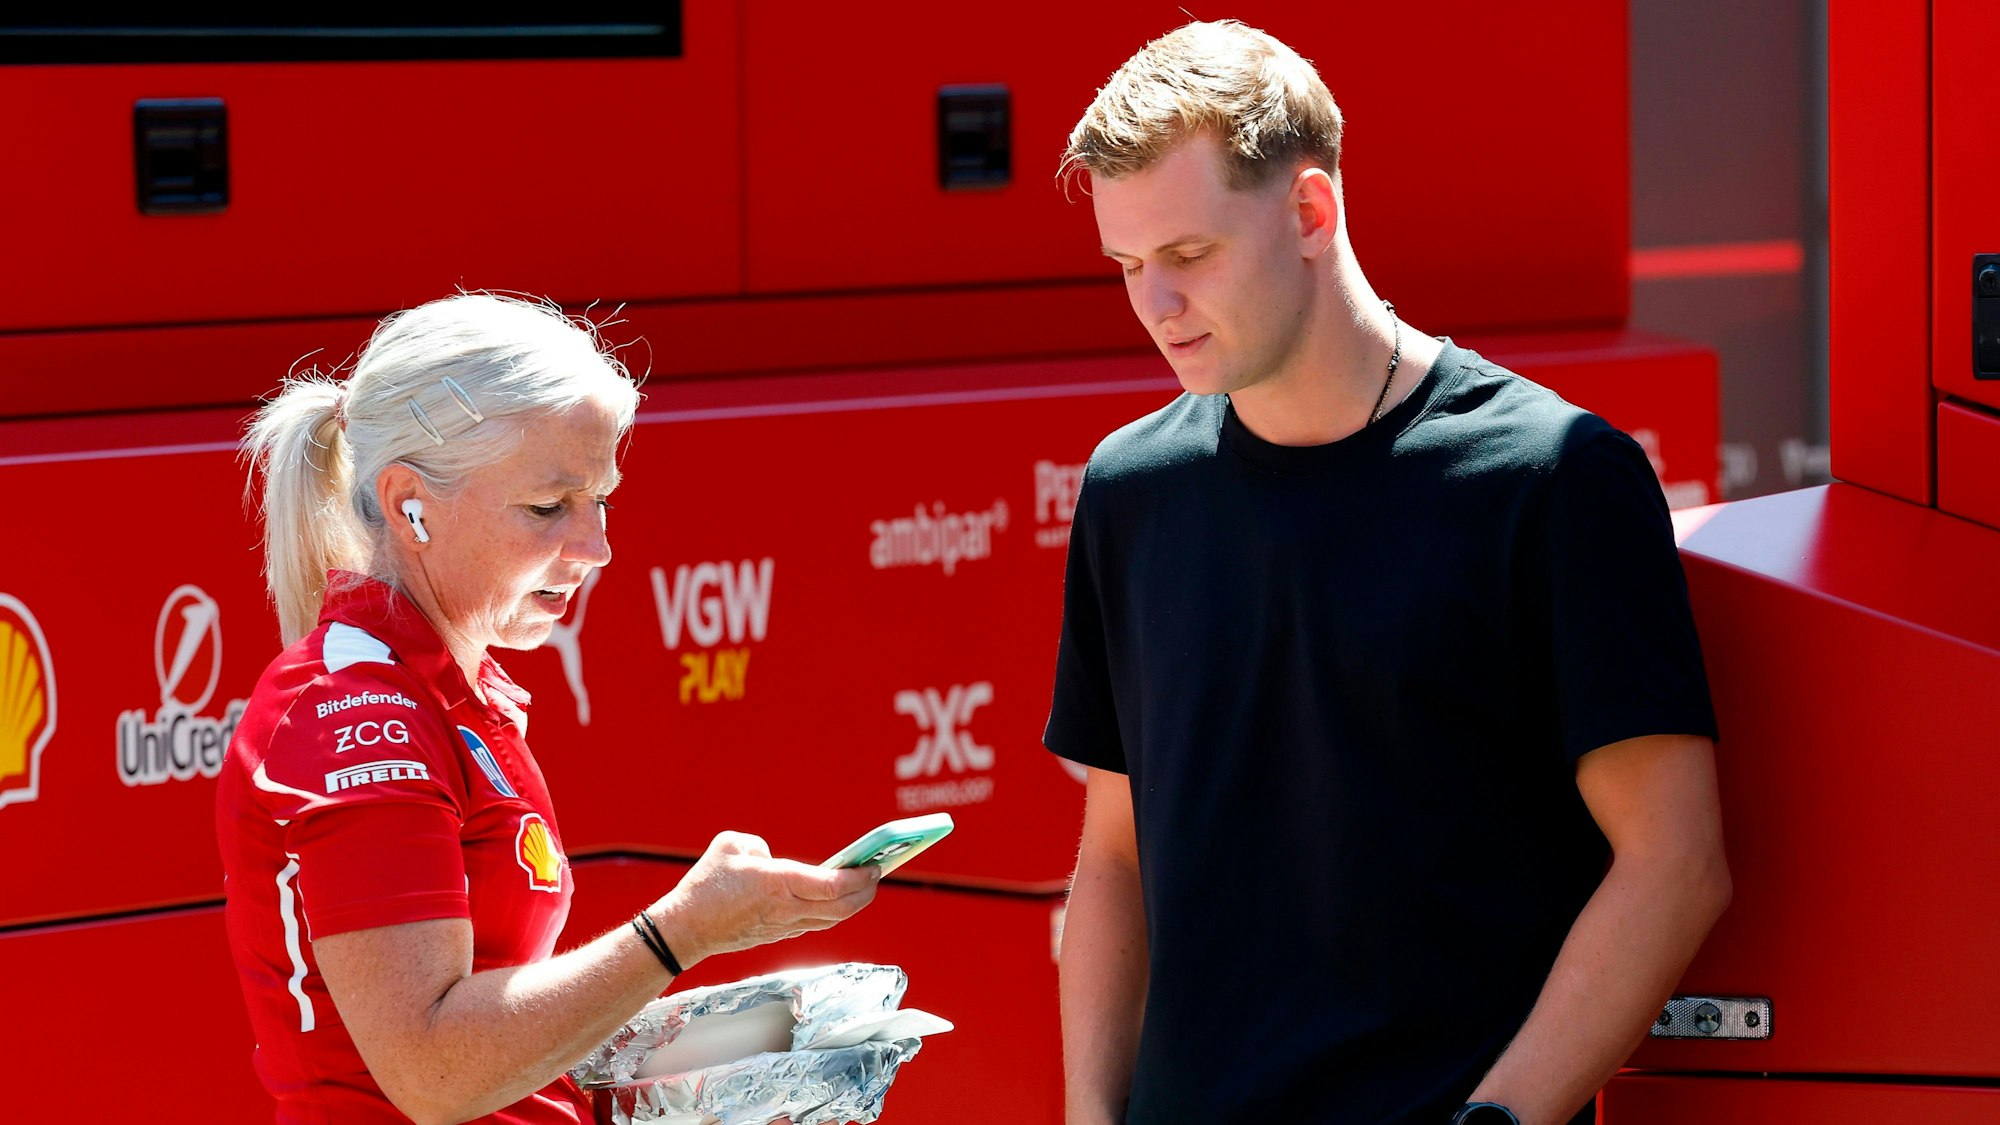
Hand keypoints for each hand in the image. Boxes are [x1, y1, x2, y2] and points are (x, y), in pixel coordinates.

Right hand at [651, 831, 879, 967]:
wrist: (685, 929)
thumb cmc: (705, 885)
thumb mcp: (731, 845)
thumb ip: (760, 846)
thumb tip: (772, 859)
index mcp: (778, 883)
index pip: (833, 885)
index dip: (859, 876)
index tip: (874, 865)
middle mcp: (787, 908)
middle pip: (842, 908)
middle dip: (866, 892)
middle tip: (878, 874)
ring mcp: (784, 925)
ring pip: (831, 919)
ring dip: (852, 904)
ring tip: (864, 885)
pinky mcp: (778, 934)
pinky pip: (815, 923)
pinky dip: (831, 911)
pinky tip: (835, 898)